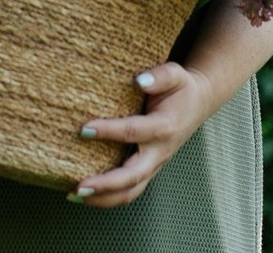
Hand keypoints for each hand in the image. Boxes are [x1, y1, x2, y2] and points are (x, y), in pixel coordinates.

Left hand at [70, 62, 213, 207]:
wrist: (197, 104)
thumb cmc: (181, 88)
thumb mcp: (175, 74)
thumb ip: (159, 76)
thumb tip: (139, 80)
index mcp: (164, 127)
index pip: (133, 132)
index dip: (108, 131)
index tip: (83, 129)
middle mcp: (159, 152)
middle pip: (133, 176)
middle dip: (105, 184)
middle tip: (79, 185)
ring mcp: (154, 165)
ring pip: (131, 191)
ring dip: (103, 198)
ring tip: (75, 195)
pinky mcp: (148, 170)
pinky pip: (130, 190)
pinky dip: (108, 197)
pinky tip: (86, 194)